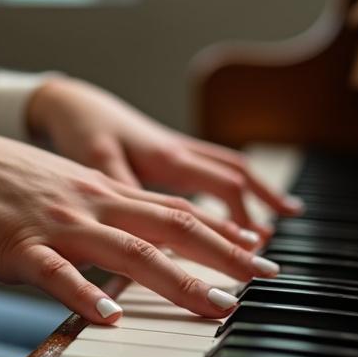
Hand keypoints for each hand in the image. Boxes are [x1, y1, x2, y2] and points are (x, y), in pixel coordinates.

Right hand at [0, 114, 279, 323]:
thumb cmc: (2, 177)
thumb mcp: (67, 187)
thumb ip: (105, 212)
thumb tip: (138, 238)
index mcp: (103, 192)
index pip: (176, 210)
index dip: (221, 229)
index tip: (257, 246)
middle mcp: (91, 205)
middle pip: (171, 227)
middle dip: (224, 253)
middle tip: (265, 275)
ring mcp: (57, 225)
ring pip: (129, 252)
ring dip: (177, 280)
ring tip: (217, 306)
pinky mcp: (16, 249)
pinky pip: (57, 275)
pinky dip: (86, 295)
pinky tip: (111, 318)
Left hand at [28, 77, 303, 236]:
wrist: (75, 104)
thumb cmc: (85, 131)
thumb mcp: (99, 161)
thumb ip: (127, 191)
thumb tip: (154, 236)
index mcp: (169, 157)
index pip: (224, 187)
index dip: (242, 219)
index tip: (251, 252)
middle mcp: (182, 152)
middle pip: (237, 176)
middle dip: (262, 207)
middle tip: (271, 245)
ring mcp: (179, 151)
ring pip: (232, 168)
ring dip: (259, 191)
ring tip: (282, 215)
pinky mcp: (172, 155)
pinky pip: (215, 167)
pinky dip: (235, 186)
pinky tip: (238, 201)